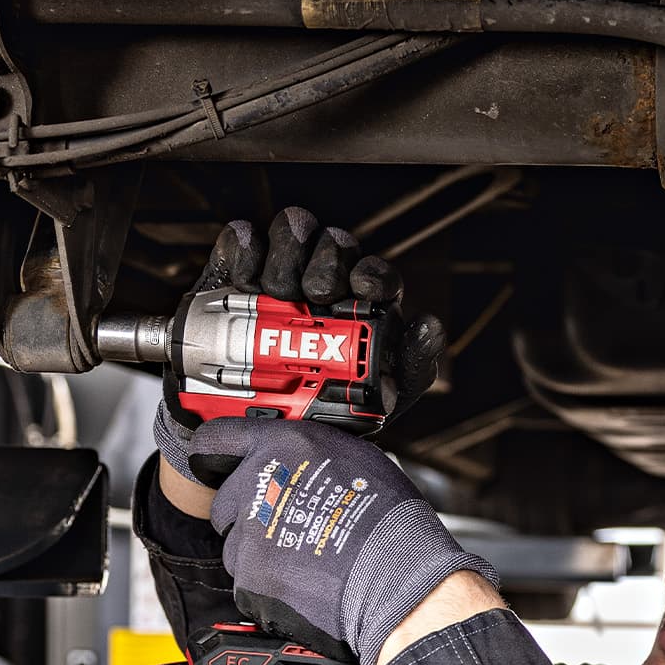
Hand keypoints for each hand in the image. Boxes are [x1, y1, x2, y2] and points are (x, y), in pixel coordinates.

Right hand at [154, 207, 446, 511]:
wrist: (246, 433)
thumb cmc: (318, 415)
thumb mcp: (376, 404)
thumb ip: (410, 368)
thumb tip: (429, 326)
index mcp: (362, 308)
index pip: (375, 276)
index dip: (373, 273)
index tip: (362, 288)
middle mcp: (325, 283)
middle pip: (335, 245)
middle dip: (328, 262)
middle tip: (314, 292)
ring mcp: (280, 274)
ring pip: (294, 231)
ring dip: (289, 253)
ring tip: (279, 293)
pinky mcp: (236, 272)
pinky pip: (242, 240)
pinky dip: (244, 247)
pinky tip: (246, 275)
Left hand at [207, 419, 499, 664]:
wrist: (398, 576)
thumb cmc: (390, 521)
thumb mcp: (358, 460)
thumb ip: (313, 455)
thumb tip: (301, 460)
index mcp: (282, 447)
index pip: (217, 439)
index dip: (211, 453)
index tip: (209, 462)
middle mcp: (258, 484)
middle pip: (224, 503)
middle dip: (246, 517)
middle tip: (285, 529)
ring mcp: (250, 533)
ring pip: (235, 548)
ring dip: (259, 556)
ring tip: (303, 561)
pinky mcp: (251, 577)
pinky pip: (248, 585)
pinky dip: (269, 590)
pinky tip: (304, 585)